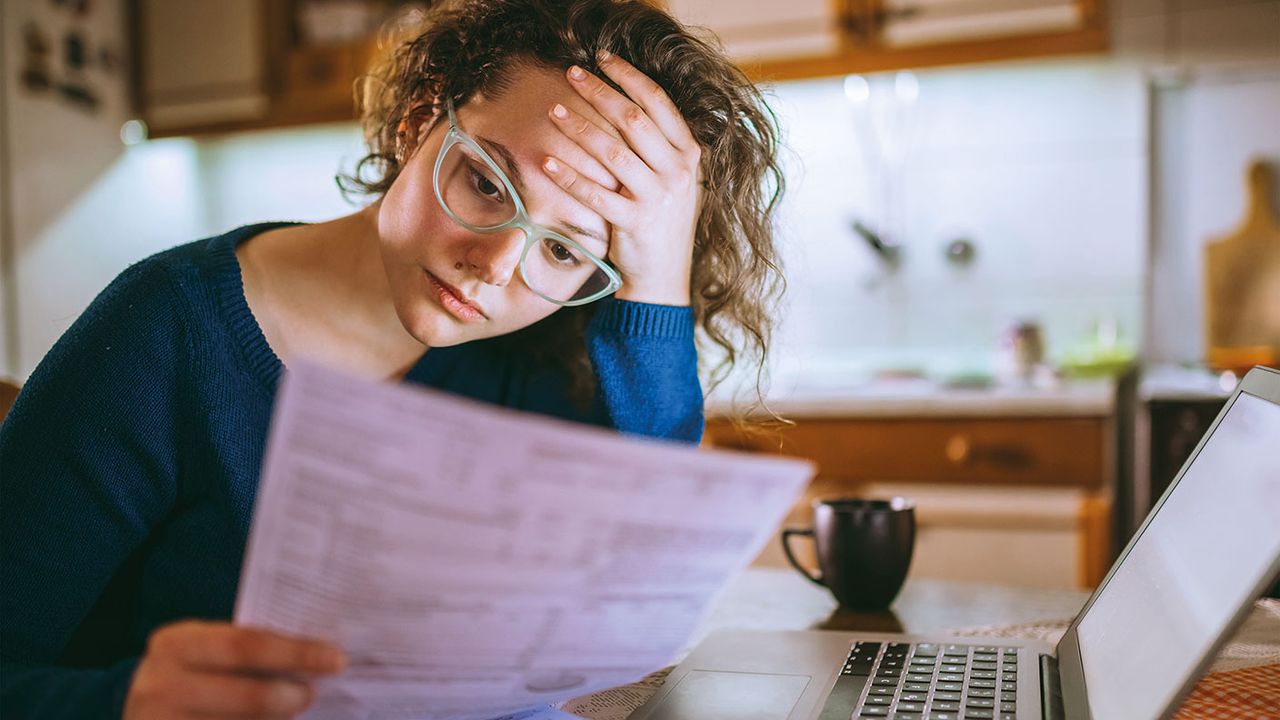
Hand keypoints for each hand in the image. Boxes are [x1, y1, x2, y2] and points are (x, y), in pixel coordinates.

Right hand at [124, 620, 344, 719]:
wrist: (136, 710)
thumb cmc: (190, 673)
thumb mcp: (205, 651)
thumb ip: (249, 651)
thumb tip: (317, 657)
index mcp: (176, 644)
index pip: (245, 645)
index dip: (295, 652)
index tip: (335, 659)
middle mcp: (160, 686)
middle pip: (247, 695)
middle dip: (290, 696)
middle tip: (313, 693)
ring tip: (293, 714)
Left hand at [543, 51, 701, 305]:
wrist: (664, 277)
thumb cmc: (661, 222)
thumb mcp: (673, 180)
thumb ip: (658, 146)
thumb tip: (624, 102)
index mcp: (688, 155)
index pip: (658, 103)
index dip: (628, 76)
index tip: (602, 58)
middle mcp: (677, 173)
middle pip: (633, 120)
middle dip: (599, 92)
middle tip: (571, 73)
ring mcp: (658, 198)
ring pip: (613, 152)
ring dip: (580, 128)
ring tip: (554, 111)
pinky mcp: (635, 224)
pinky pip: (596, 194)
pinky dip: (569, 177)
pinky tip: (547, 162)